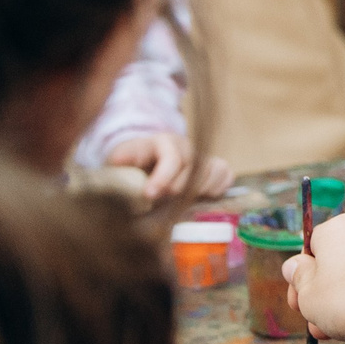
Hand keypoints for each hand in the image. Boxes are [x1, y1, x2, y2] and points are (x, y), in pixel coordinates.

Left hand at [103, 131, 232, 203]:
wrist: (142, 162)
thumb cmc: (130, 165)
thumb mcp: (119, 161)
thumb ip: (121, 162)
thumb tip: (120, 162)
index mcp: (162, 141)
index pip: (172, 158)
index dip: (163, 178)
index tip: (150, 195)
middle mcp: (186, 145)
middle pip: (194, 169)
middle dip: (178, 190)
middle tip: (163, 201)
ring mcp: (201, 154)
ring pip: (212, 172)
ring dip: (197, 191)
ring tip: (179, 201)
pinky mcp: (214, 164)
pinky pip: (225, 174)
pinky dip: (217, 188)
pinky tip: (200, 196)